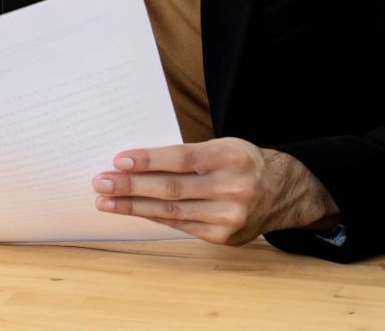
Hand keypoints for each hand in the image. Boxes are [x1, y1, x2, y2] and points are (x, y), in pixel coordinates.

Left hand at [91, 138, 338, 244]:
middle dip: (131, 186)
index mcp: (231, 157)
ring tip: (106, 201)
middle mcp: (233, 188)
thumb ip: (187, 155)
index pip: (182, 158)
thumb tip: (135, 162)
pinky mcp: (224, 237)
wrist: (284, 193)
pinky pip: (180, 225)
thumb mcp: (223, 147)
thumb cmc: (240, 163)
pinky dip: (153, 217)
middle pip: (172, 188)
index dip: (148, 160)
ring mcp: (230, 216)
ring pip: (172, 212)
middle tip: (101, 182)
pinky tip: (131, 211)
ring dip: (133, 206)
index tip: (118, 160)